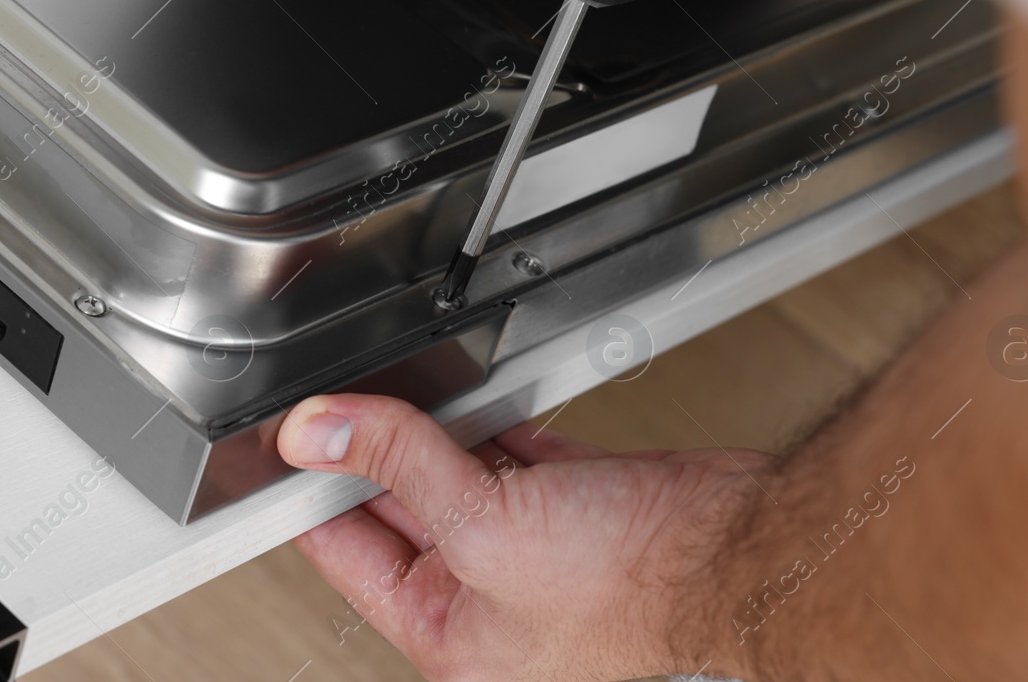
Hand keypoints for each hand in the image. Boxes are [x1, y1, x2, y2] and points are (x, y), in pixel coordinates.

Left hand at [276, 393, 770, 680]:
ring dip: (430, 433)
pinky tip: (472, 396)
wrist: (739, 554)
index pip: (351, 556)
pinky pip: (513, 455)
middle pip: (401, 510)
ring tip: (397, 389)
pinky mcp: (577, 501)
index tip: (288, 441)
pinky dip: (491, 423)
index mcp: (452, 637)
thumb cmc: (637, 592)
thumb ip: (401, 465)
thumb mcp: (486, 526)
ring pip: (455, 475)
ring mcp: (534, 548)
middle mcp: (489, 599)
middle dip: (372, 454)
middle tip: (340, 399)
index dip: (313, 493)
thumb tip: (321, 434)